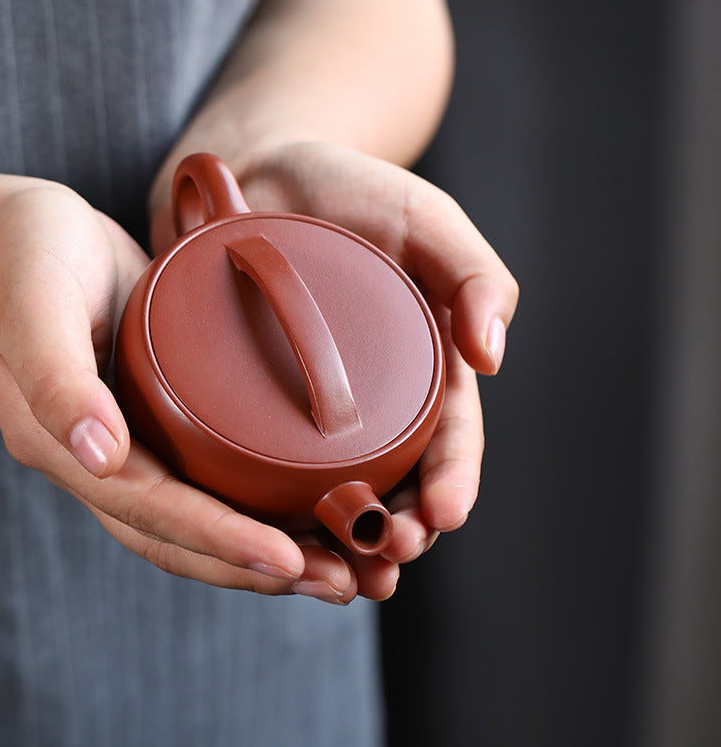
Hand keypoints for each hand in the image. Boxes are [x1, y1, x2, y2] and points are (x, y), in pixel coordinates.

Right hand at [0, 178, 359, 603]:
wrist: (17, 235)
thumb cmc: (22, 257)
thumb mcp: (33, 304)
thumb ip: (57, 380)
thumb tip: (100, 456)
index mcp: (62, 445)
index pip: (149, 512)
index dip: (219, 541)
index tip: (288, 561)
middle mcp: (101, 460)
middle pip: (183, 538)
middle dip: (259, 567)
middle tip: (341, 581)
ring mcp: (131, 445)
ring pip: (200, 519)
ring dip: (266, 550)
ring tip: (338, 566)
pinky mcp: (158, 421)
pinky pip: (207, 479)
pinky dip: (255, 505)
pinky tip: (301, 509)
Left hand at [150, 141, 518, 597]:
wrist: (256, 171)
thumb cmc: (349, 189)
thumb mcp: (423, 219)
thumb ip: (472, 273)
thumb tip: (495, 352)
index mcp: (423, 362)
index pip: (450, 433)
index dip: (453, 477)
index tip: (444, 513)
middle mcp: (372, 395)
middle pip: (396, 478)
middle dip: (400, 526)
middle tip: (388, 556)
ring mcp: (312, 403)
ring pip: (336, 488)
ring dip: (344, 538)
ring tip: (344, 576)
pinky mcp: (251, 402)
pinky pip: (268, 465)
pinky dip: (280, 510)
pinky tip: (275, 542)